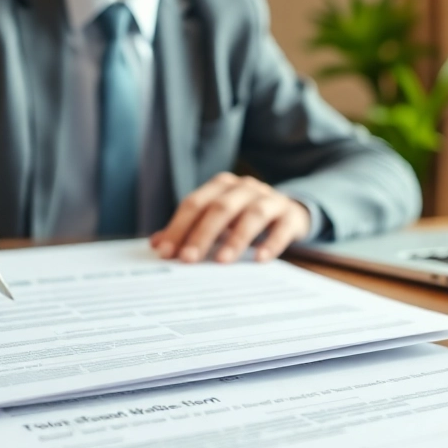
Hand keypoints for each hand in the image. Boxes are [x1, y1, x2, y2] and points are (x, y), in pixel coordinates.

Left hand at [150, 172, 310, 263]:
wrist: (288, 213)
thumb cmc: (242, 218)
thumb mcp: (215, 221)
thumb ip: (187, 229)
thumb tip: (156, 244)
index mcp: (221, 186)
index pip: (194, 203)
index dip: (178, 227)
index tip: (165, 252)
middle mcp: (245, 187)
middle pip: (220, 207)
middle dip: (202, 234)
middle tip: (188, 260)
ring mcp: (270, 199)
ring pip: (252, 214)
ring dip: (235, 238)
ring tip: (221, 262)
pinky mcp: (291, 215)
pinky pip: (281, 227)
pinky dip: (271, 243)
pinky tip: (259, 259)